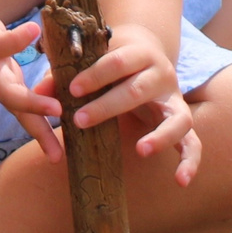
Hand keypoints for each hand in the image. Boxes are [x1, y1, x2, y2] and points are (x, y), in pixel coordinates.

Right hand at [0, 0, 64, 162]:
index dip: (13, 39)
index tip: (34, 29)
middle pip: (5, 91)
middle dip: (30, 103)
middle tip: (56, 110)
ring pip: (13, 108)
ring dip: (35, 130)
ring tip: (58, 157)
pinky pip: (19, 106)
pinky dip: (37, 124)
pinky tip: (59, 146)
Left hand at [64, 22, 201, 186]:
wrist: (148, 50)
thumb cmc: (112, 59)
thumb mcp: (93, 59)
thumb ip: (65, 75)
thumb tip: (38, 93)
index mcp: (139, 53)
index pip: (117, 62)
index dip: (94, 75)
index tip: (71, 90)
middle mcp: (161, 74)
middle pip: (138, 90)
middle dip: (108, 106)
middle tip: (80, 120)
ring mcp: (175, 100)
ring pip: (177, 118)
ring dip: (160, 136)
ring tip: (141, 151)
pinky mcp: (182, 120)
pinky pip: (193, 143)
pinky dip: (190, 161)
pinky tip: (180, 181)